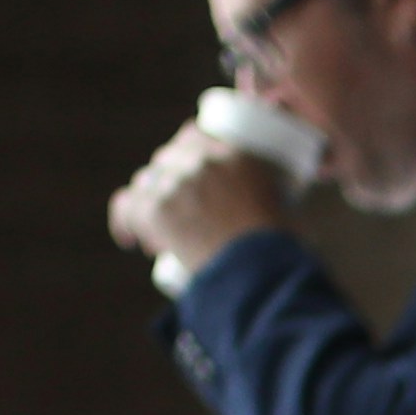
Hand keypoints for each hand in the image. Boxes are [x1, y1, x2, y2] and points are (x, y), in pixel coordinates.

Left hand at [106, 123, 291, 280]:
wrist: (259, 279)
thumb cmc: (280, 256)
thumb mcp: (291, 208)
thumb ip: (281, 190)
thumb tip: (277, 194)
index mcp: (238, 152)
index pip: (193, 135)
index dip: (184, 153)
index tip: (187, 174)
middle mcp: (205, 159)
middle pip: (167, 158)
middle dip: (168, 183)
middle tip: (179, 216)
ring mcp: (178, 182)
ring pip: (147, 182)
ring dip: (151, 204)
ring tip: (162, 238)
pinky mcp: (156, 209)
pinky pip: (127, 207)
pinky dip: (124, 223)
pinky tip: (128, 239)